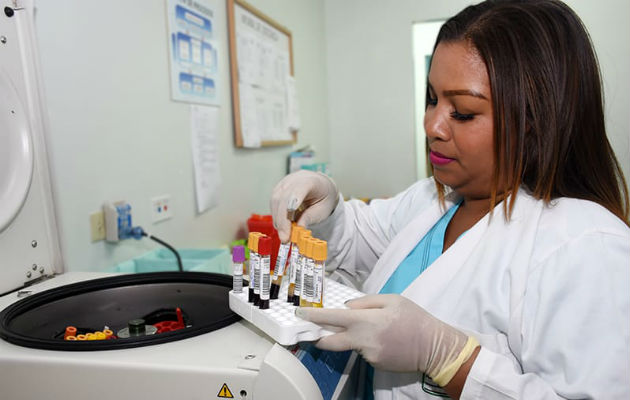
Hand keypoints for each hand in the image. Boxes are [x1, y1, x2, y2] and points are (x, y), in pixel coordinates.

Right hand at [270, 170, 338, 241]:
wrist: (322, 185)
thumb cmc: (324, 197)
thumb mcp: (323, 210)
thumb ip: (310, 218)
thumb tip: (297, 231)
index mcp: (310, 181)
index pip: (296, 194)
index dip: (289, 212)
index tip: (287, 230)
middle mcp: (295, 179)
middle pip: (283, 199)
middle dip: (282, 221)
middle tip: (285, 238)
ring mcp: (285, 182)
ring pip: (275, 201)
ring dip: (278, 219)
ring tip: (285, 233)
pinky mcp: (279, 188)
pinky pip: (273, 202)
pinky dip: (277, 215)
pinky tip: (283, 224)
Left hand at [296, 294, 478, 385]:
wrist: (434, 347)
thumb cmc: (414, 318)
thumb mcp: (392, 300)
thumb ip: (366, 302)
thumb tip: (347, 307)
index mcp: (365, 321)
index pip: (331, 318)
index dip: (313, 316)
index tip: (299, 313)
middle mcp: (362, 341)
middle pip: (330, 342)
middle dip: (318, 337)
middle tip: (313, 332)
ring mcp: (368, 356)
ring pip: (351, 345)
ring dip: (355, 337)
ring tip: (379, 330)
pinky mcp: (375, 365)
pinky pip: (365, 352)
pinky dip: (369, 345)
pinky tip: (386, 340)